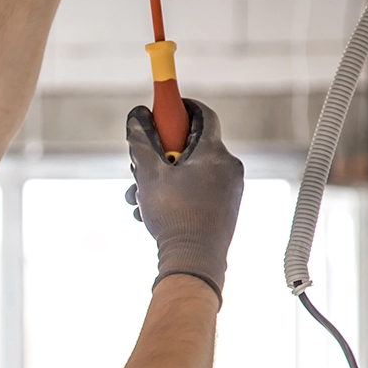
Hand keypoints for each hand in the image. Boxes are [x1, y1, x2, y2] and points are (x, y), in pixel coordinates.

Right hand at [125, 99, 243, 300]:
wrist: (194, 260)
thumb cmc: (174, 216)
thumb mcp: (148, 174)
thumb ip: (141, 141)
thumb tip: (136, 116)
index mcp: (214, 153)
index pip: (202, 115)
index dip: (181, 107)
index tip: (163, 108)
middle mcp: (228, 167)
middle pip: (191, 146)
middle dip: (160, 153)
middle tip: (139, 164)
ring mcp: (230, 190)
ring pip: (191, 171)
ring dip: (162, 179)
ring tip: (138, 197)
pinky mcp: (226, 208)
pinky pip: (198, 190)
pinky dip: (176, 194)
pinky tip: (152, 212)